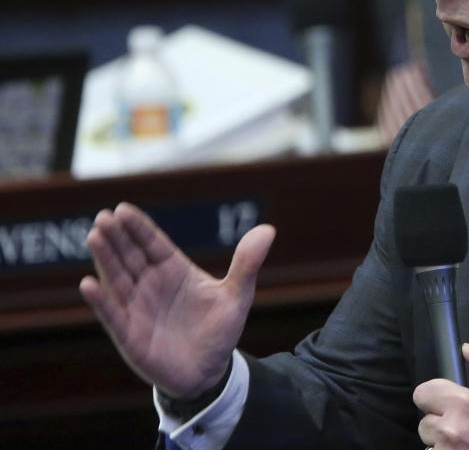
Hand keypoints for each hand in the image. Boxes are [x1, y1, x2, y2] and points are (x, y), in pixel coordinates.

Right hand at [79, 202, 274, 397]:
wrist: (209, 372)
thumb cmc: (220, 330)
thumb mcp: (237, 295)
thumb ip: (247, 263)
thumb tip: (269, 229)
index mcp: (175, 270)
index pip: (153, 243)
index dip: (138, 227)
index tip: (122, 208)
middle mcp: (151, 284)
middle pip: (130, 255)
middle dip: (116, 236)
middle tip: (104, 216)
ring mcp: (137, 307)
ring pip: (117, 278)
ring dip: (105, 258)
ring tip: (95, 236)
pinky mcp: (128, 334)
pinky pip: (111, 314)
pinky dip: (100, 300)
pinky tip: (88, 284)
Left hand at [413, 343, 468, 449]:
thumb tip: (468, 349)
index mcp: (464, 404)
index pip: (423, 393)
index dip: (435, 395)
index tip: (448, 401)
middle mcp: (450, 430)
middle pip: (424, 421)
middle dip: (440, 420)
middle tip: (463, 424)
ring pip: (429, 442)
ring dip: (442, 442)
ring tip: (466, 441)